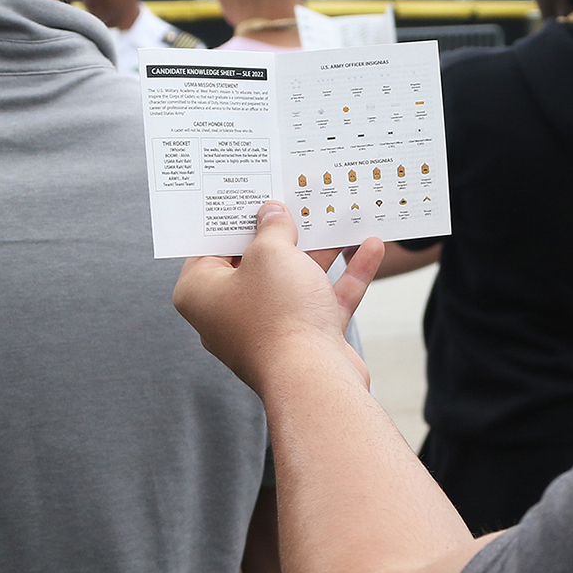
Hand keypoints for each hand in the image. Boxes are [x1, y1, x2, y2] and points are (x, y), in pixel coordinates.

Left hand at [173, 202, 383, 393]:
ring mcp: (270, 326)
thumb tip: (272, 214)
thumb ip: (273, 228)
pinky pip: (324, 298)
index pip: (211, 246)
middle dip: (284, 232)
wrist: (313, 378)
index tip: (254, 194)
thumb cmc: (278, 314)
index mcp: (203, 292)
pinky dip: (346, 274)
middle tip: (298, 199)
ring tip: (339, 217)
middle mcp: (231, 312)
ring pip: (296, 279)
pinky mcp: (305, 338)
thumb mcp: (272, 253)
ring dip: (321, 250)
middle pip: (258, 262)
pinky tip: (370, 246)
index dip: (235, 219)